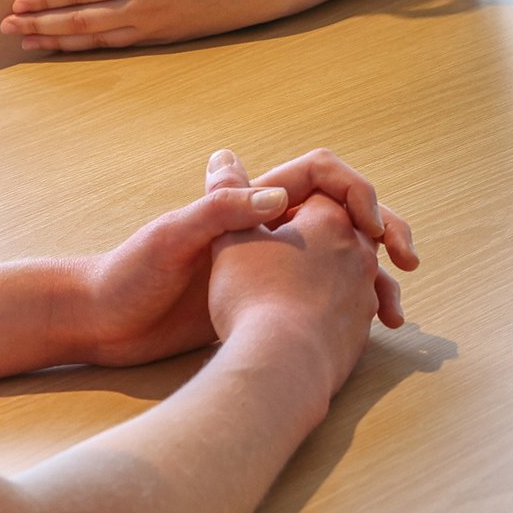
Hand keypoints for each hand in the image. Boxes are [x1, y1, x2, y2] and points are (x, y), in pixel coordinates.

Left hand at [5, 0, 331, 51]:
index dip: (46, 0)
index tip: (18, 5)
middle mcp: (145, 3)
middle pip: (81, 20)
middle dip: (41, 25)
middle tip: (7, 30)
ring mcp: (158, 25)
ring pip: (97, 39)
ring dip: (59, 42)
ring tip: (29, 44)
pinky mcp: (169, 37)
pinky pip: (121, 46)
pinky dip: (90, 49)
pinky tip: (72, 49)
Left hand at [74, 146, 421, 365]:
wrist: (104, 324)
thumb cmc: (130, 275)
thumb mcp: (174, 236)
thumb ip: (223, 212)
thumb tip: (282, 197)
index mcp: (249, 203)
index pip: (323, 176)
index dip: (358, 193)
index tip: (372, 226)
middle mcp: (267, 230)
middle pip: (347, 217)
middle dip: (386, 233)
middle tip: (408, 260)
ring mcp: (271, 269)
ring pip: (345, 263)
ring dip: (376, 279)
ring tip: (393, 312)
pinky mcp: (265, 307)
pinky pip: (328, 302)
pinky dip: (354, 313)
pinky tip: (366, 337)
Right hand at [204, 180, 392, 417]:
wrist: (280, 367)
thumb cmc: (253, 297)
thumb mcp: (229, 239)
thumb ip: (228, 197)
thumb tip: (224, 160)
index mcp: (330, 219)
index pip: (322, 189)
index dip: (294, 195)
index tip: (279, 212)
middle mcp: (358, 254)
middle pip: (353, 227)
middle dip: (339, 226)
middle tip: (326, 235)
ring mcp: (363, 295)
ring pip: (360, 271)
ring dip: (343, 272)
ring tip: (315, 284)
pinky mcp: (359, 333)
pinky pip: (353, 310)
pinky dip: (337, 308)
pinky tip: (313, 322)